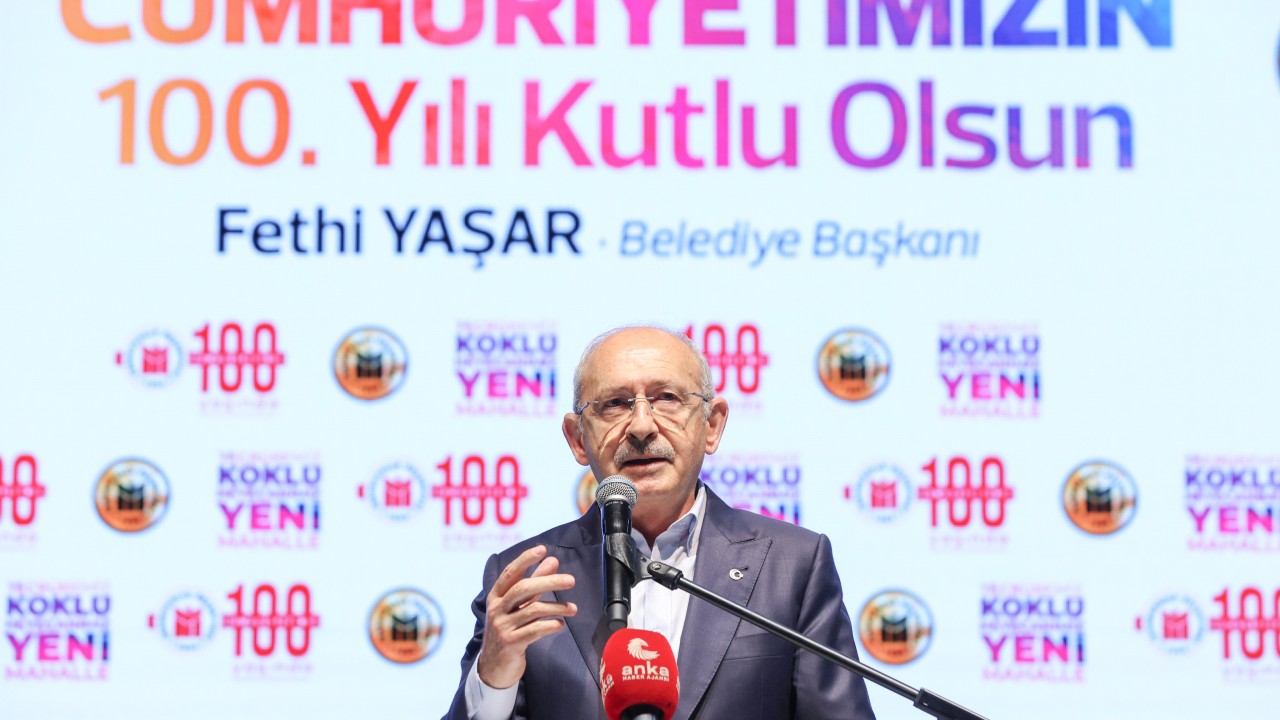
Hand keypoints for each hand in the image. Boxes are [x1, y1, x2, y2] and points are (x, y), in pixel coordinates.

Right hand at [476, 545, 577, 689]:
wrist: (494, 665)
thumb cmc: (509, 629)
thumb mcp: (519, 605)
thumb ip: (535, 582)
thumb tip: (552, 560)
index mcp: (496, 596)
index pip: (510, 573)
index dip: (525, 560)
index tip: (542, 549)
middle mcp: (496, 609)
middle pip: (523, 589)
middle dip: (549, 582)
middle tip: (571, 580)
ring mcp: (502, 626)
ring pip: (533, 610)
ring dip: (557, 607)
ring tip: (573, 608)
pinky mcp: (511, 643)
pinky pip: (535, 629)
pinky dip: (551, 624)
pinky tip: (560, 624)